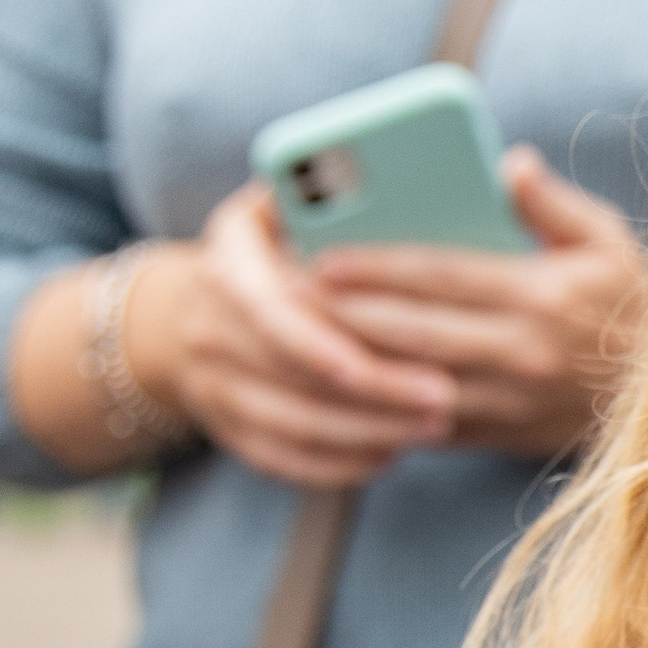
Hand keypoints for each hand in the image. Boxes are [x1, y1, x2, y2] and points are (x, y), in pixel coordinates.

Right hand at [128, 183, 459, 488]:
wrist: (202, 304)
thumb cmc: (281, 244)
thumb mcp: (295, 203)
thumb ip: (340, 199)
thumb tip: (425, 184)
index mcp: (229, 252)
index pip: (271, 305)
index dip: (328, 339)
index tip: (400, 358)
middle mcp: (207, 318)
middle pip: (293, 372)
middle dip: (375, 391)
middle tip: (445, 398)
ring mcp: (211, 379)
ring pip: (294, 423)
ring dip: (368, 432)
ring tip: (432, 427)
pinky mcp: (225, 427)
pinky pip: (283, 460)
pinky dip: (339, 463)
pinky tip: (389, 455)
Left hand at [309, 150, 647, 459]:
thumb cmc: (628, 306)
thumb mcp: (607, 242)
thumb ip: (553, 204)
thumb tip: (508, 164)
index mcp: (541, 297)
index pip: (442, 277)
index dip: (379, 269)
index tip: (325, 257)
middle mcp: (520, 353)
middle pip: (412, 333)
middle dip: (344, 316)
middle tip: (286, 298)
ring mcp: (508, 401)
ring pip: (409, 383)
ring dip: (351, 364)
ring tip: (299, 340)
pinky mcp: (498, 434)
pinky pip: (425, 423)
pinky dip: (378, 407)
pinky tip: (338, 387)